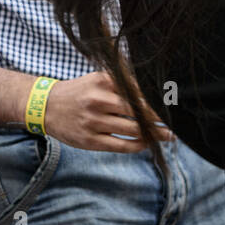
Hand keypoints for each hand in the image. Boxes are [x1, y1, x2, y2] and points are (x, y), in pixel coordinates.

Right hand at [41, 71, 174, 152]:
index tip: (174, 103)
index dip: (158, 99)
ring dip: (154, 133)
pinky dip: (137, 145)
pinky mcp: (90, 140)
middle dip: (161, 117)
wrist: (45, 106)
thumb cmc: (79, 91)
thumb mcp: (98, 79)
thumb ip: (122, 83)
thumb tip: (153, 92)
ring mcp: (94, 122)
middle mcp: (99, 100)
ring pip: (133, 130)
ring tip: (169, 135)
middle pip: (139, 110)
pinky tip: (147, 143)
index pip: (138, 91)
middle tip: (179, 122)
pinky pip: (121, 145)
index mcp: (103, 81)